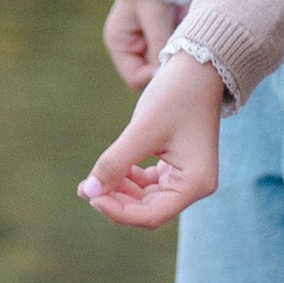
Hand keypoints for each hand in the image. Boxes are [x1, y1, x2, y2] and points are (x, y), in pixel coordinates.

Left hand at [79, 47, 224, 230]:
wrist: (198, 67)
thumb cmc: (176, 95)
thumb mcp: (142, 130)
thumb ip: (115, 162)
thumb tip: (88, 192)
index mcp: (194, 183)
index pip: (150, 215)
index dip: (118, 211)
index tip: (91, 196)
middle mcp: (193, 185)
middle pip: (147, 210)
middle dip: (115, 201)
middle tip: (85, 187)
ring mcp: (185, 176)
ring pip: (145, 199)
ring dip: (119, 191)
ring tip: (92, 179)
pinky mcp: (176, 165)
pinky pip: (148, 184)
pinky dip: (127, 179)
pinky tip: (109, 169)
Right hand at [103, 0, 183, 89]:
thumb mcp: (155, 18)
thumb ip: (158, 47)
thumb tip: (164, 77)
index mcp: (119, 43)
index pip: (134, 78)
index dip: (153, 78)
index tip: (173, 69)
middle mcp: (130, 48)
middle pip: (150, 74)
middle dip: (165, 66)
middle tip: (181, 53)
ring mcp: (146, 44)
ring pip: (163, 65)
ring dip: (174, 56)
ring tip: (182, 35)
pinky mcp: (161, 39)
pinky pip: (172, 53)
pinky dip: (180, 47)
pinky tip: (185, 32)